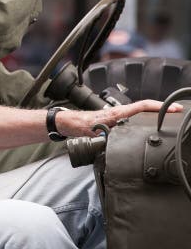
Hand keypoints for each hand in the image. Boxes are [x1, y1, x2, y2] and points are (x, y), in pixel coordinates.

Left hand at [56, 99, 183, 137]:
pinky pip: (135, 116)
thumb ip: (106, 137)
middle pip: (145, 107)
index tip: (174, 108)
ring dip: (155, 112)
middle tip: (178, 112)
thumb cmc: (80, 126)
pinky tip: (151, 122)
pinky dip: (145, 117)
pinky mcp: (117, 120)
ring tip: (170, 116)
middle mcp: (120, 112)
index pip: (142, 106)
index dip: (159, 107)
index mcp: (117, 113)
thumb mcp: (95, 134)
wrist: (69, 124)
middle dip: (162, 109)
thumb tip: (115, 141)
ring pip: (140, 111)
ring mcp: (119, 115)